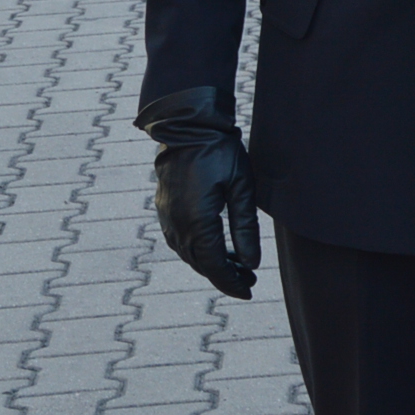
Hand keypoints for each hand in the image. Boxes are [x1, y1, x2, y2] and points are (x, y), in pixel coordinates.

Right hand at [136, 86, 258, 298]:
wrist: (186, 124)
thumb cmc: (219, 151)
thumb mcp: (241, 187)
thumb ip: (245, 227)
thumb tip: (251, 263)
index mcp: (198, 221)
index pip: (215, 265)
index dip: (232, 282)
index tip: (249, 290)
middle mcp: (178, 224)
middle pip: (201, 264)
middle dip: (224, 276)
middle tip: (248, 280)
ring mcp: (167, 217)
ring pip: (188, 254)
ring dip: (211, 265)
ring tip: (237, 267)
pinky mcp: (164, 208)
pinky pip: (179, 241)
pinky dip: (198, 251)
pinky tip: (215, 248)